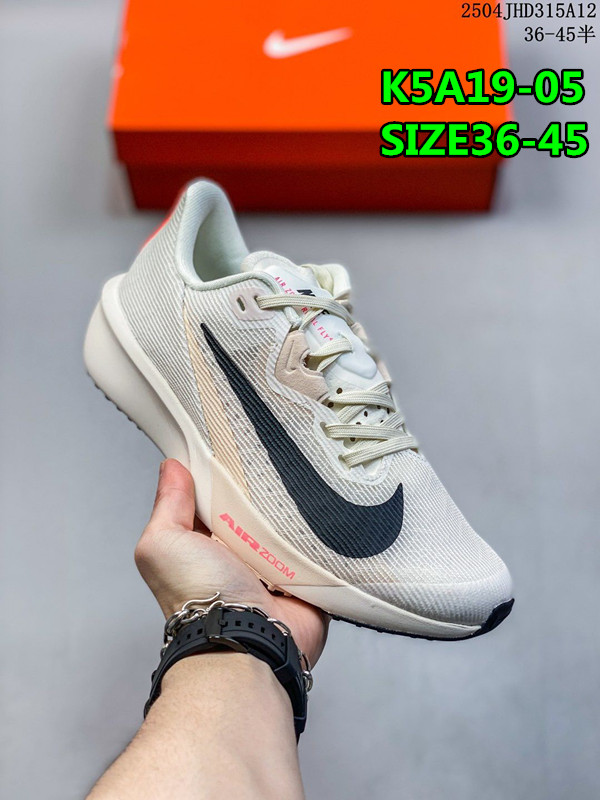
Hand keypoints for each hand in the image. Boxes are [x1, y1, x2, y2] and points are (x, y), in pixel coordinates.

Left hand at [135, 459, 328, 666]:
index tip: (238, 444)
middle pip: (258, 510)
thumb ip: (168, 504)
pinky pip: (322, 548)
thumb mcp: (164, 543)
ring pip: (292, 526)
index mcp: (207, 544)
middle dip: (267, 488)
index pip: (218, 499)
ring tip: (309, 475)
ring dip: (298, 510)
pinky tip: (330, 507)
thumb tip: (172, 467)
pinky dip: (325, 533)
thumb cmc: (199, 595)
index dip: (225, 474)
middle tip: (280, 454)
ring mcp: (277, 569)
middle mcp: (240, 556)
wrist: (246, 640)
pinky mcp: (309, 580)